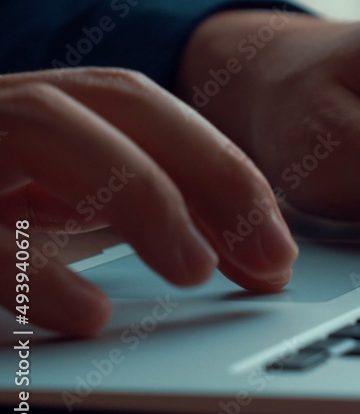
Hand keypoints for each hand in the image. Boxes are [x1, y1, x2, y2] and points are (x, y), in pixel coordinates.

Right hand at [0, 68, 296, 335]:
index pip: (156, 115)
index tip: (278, 246)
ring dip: (140, 195)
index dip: (228, 172)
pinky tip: (90, 313)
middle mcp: (7, 111)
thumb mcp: (61, 206)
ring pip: (44, 129)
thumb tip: (261, 262)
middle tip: (272, 253)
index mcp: (50, 111)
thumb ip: (149, 214)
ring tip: (196, 269)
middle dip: (212, 170)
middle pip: (121, 100)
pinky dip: (33, 273)